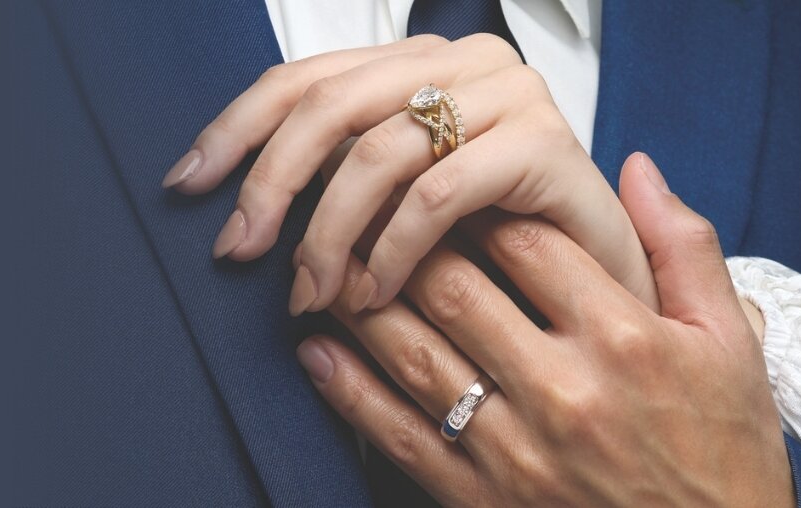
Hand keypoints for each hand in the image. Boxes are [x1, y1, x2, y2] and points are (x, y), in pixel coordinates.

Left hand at [164, 35, 657, 314]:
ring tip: (312, 291)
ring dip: (327, 232)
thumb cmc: (506, 252)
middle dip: (270, 184)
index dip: (237, 129)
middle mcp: (467, 64)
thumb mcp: (408, 202)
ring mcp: (513, 98)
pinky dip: (390, 248)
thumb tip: (250, 203)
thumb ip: (346, 179)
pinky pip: (437, 192)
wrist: (611, 292)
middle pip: (329, 105)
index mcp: (425, 64)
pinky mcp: (547, 146)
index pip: (307, 77)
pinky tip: (372, 292)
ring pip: (376, 151)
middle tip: (241, 251)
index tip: (189, 184)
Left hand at [295, 154, 790, 505]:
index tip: (447, 176)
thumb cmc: (725, 448)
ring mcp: (516, 448)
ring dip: (364, 302)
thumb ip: (685, 249)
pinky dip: (349, 391)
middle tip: (371, 206)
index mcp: (624, 338)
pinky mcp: (482, 498)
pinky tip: (316, 351)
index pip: (527, 241)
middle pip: (457, 288)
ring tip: (333, 264)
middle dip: (406, 241)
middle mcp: (563, 389)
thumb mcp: (732, 343)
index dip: (477, 199)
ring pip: (416, 354)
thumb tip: (638, 168)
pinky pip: (401, 436)